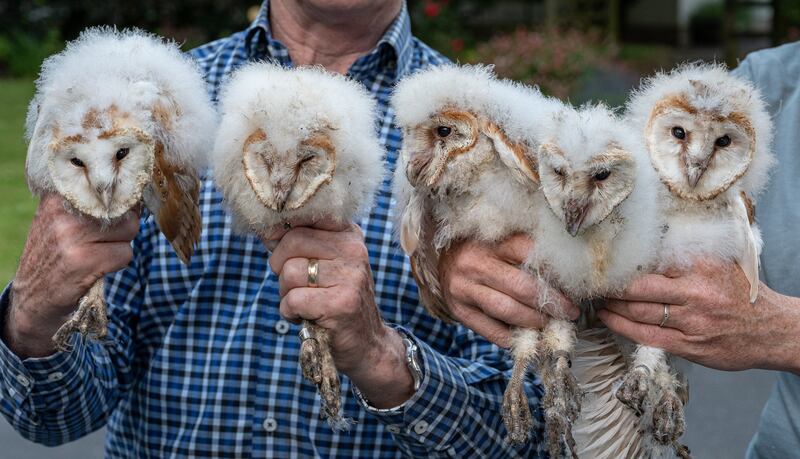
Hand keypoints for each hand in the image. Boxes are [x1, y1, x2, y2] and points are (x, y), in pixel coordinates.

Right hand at [4, 194, 138, 357]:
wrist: (32, 299)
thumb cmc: (54, 257)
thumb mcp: (59, 222)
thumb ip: (87, 205)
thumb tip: (132, 193)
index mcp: (56, 198)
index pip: (107, 186)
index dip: (121, 201)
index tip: (118, 211)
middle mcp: (62, 213)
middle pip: (124, 208)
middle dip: (124, 227)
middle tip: (102, 242)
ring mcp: (72, 237)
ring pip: (130, 229)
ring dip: (121, 245)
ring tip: (97, 254)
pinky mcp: (84, 261)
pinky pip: (126, 253)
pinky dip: (118, 263)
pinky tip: (96, 268)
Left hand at [267, 221, 414, 407]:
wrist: (366, 343)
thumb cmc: (336, 299)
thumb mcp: (326, 263)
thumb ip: (300, 243)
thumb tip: (265, 229)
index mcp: (348, 234)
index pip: (306, 215)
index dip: (282, 230)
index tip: (275, 244)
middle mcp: (354, 250)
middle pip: (292, 241)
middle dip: (280, 266)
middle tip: (293, 285)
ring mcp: (350, 277)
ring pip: (289, 272)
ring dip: (286, 293)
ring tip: (304, 303)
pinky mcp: (341, 303)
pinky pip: (293, 299)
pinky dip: (289, 312)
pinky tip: (305, 316)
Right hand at [439, 234, 577, 347]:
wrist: (441, 260)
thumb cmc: (481, 250)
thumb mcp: (500, 242)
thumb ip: (525, 254)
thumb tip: (564, 278)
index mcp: (491, 243)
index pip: (529, 253)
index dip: (556, 271)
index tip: (573, 285)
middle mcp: (475, 264)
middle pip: (522, 287)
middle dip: (552, 303)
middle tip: (570, 312)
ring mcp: (464, 288)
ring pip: (507, 310)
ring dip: (535, 321)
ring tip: (550, 324)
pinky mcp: (459, 310)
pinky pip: (491, 330)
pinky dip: (513, 338)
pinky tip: (527, 337)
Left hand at [599, 259, 799, 372]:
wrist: (773, 331)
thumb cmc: (741, 293)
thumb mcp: (719, 264)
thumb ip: (686, 254)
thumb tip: (645, 241)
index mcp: (702, 266)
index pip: (651, 261)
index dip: (622, 262)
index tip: (602, 259)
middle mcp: (696, 293)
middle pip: (638, 288)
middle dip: (611, 286)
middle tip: (593, 281)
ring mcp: (692, 321)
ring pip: (638, 312)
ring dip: (612, 306)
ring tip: (597, 299)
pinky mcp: (689, 345)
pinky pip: (646, 335)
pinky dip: (621, 326)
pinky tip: (607, 318)